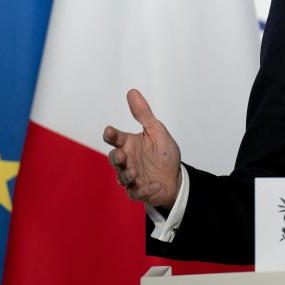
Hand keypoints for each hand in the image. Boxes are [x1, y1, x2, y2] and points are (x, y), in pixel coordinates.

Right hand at [103, 89, 181, 208]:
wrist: (175, 177)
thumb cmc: (163, 153)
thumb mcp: (156, 131)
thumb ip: (143, 114)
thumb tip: (132, 92)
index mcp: (129, 144)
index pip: (116, 138)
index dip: (111, 134)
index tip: (110, 131)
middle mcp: (128, 160)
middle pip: (115, 158)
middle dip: (116, 157)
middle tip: (122, 154)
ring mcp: (132, 177)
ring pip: (122, 177)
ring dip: (126, 174)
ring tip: (134, 171)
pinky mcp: (140, 191)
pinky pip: (138, 192)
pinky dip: (145, 189)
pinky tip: (154, 184)